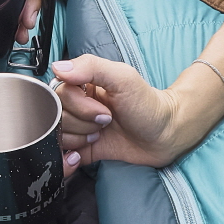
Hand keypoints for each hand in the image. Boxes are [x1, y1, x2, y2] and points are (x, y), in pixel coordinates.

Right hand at [52, 54, 196, 168]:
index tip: (102, 109)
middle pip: (58, 115)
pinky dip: (68, 157)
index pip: (59, 93)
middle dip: (82, 122)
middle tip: (106, 121)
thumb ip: (91, 66)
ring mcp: (80, 128)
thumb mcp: (123, 77)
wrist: (166, 135)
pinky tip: (82, 154)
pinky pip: (62, 154)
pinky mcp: (84, 149)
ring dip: (80, 138)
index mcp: (84, 84)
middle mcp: (79, 105)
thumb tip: (58, 68)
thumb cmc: (148, 103)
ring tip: (102, 134)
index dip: (78, 105)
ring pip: (59, 135)